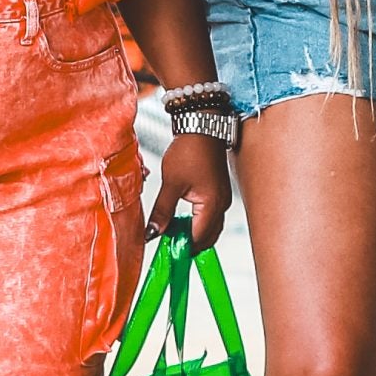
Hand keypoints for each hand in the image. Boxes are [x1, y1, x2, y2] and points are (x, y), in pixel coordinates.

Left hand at [148, 135, 231, 250]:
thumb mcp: (171, 183)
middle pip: (207, 238)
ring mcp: (222, 200)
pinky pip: (211, 218)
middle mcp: (222, 205)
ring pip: (210, 229)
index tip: (164, 249)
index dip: (180, 246)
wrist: (202, 126)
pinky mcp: (219, 193)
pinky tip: (181, 219)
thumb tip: (152, 234)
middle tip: (167, 243)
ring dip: (193, 234)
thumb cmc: (189, 150)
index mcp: (212, 205)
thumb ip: (162, 211)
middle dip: (188, 244)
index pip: (197, 238)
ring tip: (172, 231)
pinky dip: (197, 224)